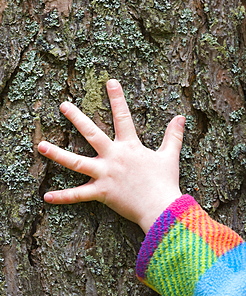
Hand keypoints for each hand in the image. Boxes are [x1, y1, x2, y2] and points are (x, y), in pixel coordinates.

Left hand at [38, 79, 184, 232]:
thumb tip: (181, 117)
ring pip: (76, 162)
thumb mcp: (170, 156)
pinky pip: (78, 195)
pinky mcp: (101, 192)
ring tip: (41, 146)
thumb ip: (173, 135)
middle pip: (91, 133)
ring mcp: (105, 174)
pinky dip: (63, 197)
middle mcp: (114, 157)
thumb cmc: (165, 182)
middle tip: (63, 105)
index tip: (109, 81)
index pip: (123, 117)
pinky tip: (46, 197)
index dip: (117, 98)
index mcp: (129, 147)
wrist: (161, 207)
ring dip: (57, 153)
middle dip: (76, 117)